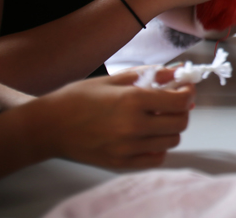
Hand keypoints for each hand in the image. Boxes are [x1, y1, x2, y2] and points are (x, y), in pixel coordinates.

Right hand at [33, 70, 193, 168]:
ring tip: (158, 118)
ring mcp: (128, 149)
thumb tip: (177, 71)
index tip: (184, 88)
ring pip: (172, 141)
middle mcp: (134, 127)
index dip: (187, 92)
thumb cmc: (78, 98)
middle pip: (180, 122)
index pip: (180, 101)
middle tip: (172, 102)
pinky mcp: (121, 164)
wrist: (48, 126)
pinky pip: (156, 158)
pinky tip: (148, 135)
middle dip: (182, 109)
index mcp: (133, 101)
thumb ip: (150, 75)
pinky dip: (159, 147)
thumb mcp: (114, 79)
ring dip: (171, 128)